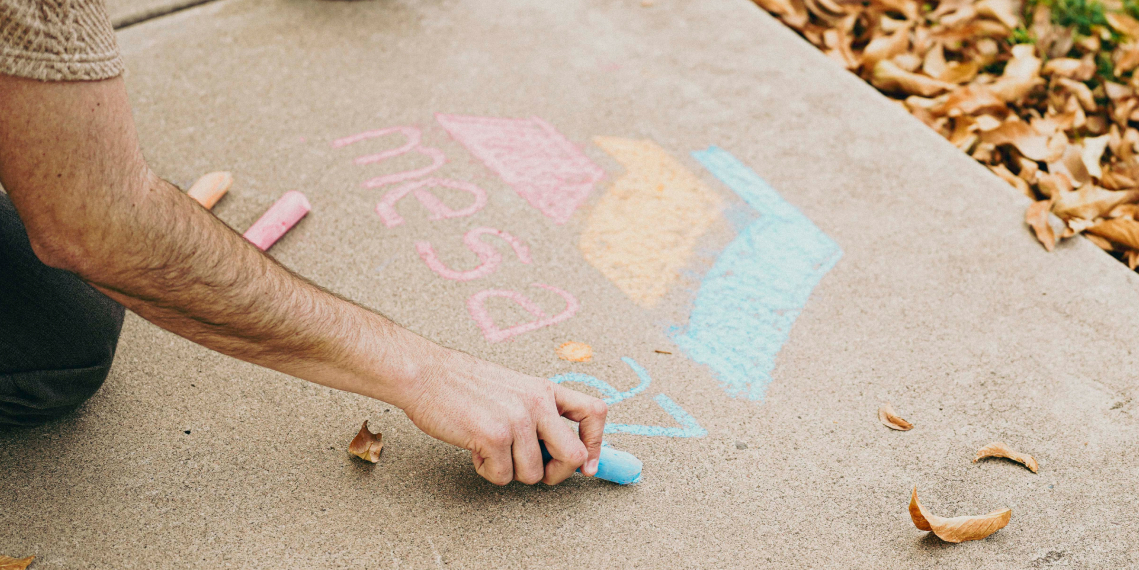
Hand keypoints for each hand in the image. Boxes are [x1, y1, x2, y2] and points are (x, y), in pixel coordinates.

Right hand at [402, 348, 607, 484]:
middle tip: (536, 471)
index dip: (597, 444)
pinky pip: (503, 477)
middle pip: (573, 455)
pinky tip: (475, 450)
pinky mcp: (494, 437)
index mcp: (544, 390)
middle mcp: (537, 403)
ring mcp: (517, 420)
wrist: (425, 374)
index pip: (594, 412)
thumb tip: (560, 450)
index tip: (588, 465)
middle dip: (558, 474)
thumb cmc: (464, 385)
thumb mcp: (514, 388)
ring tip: (491, 449)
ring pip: (534, 474)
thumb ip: (538, 413)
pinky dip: (488, 471)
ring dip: (511, 471)